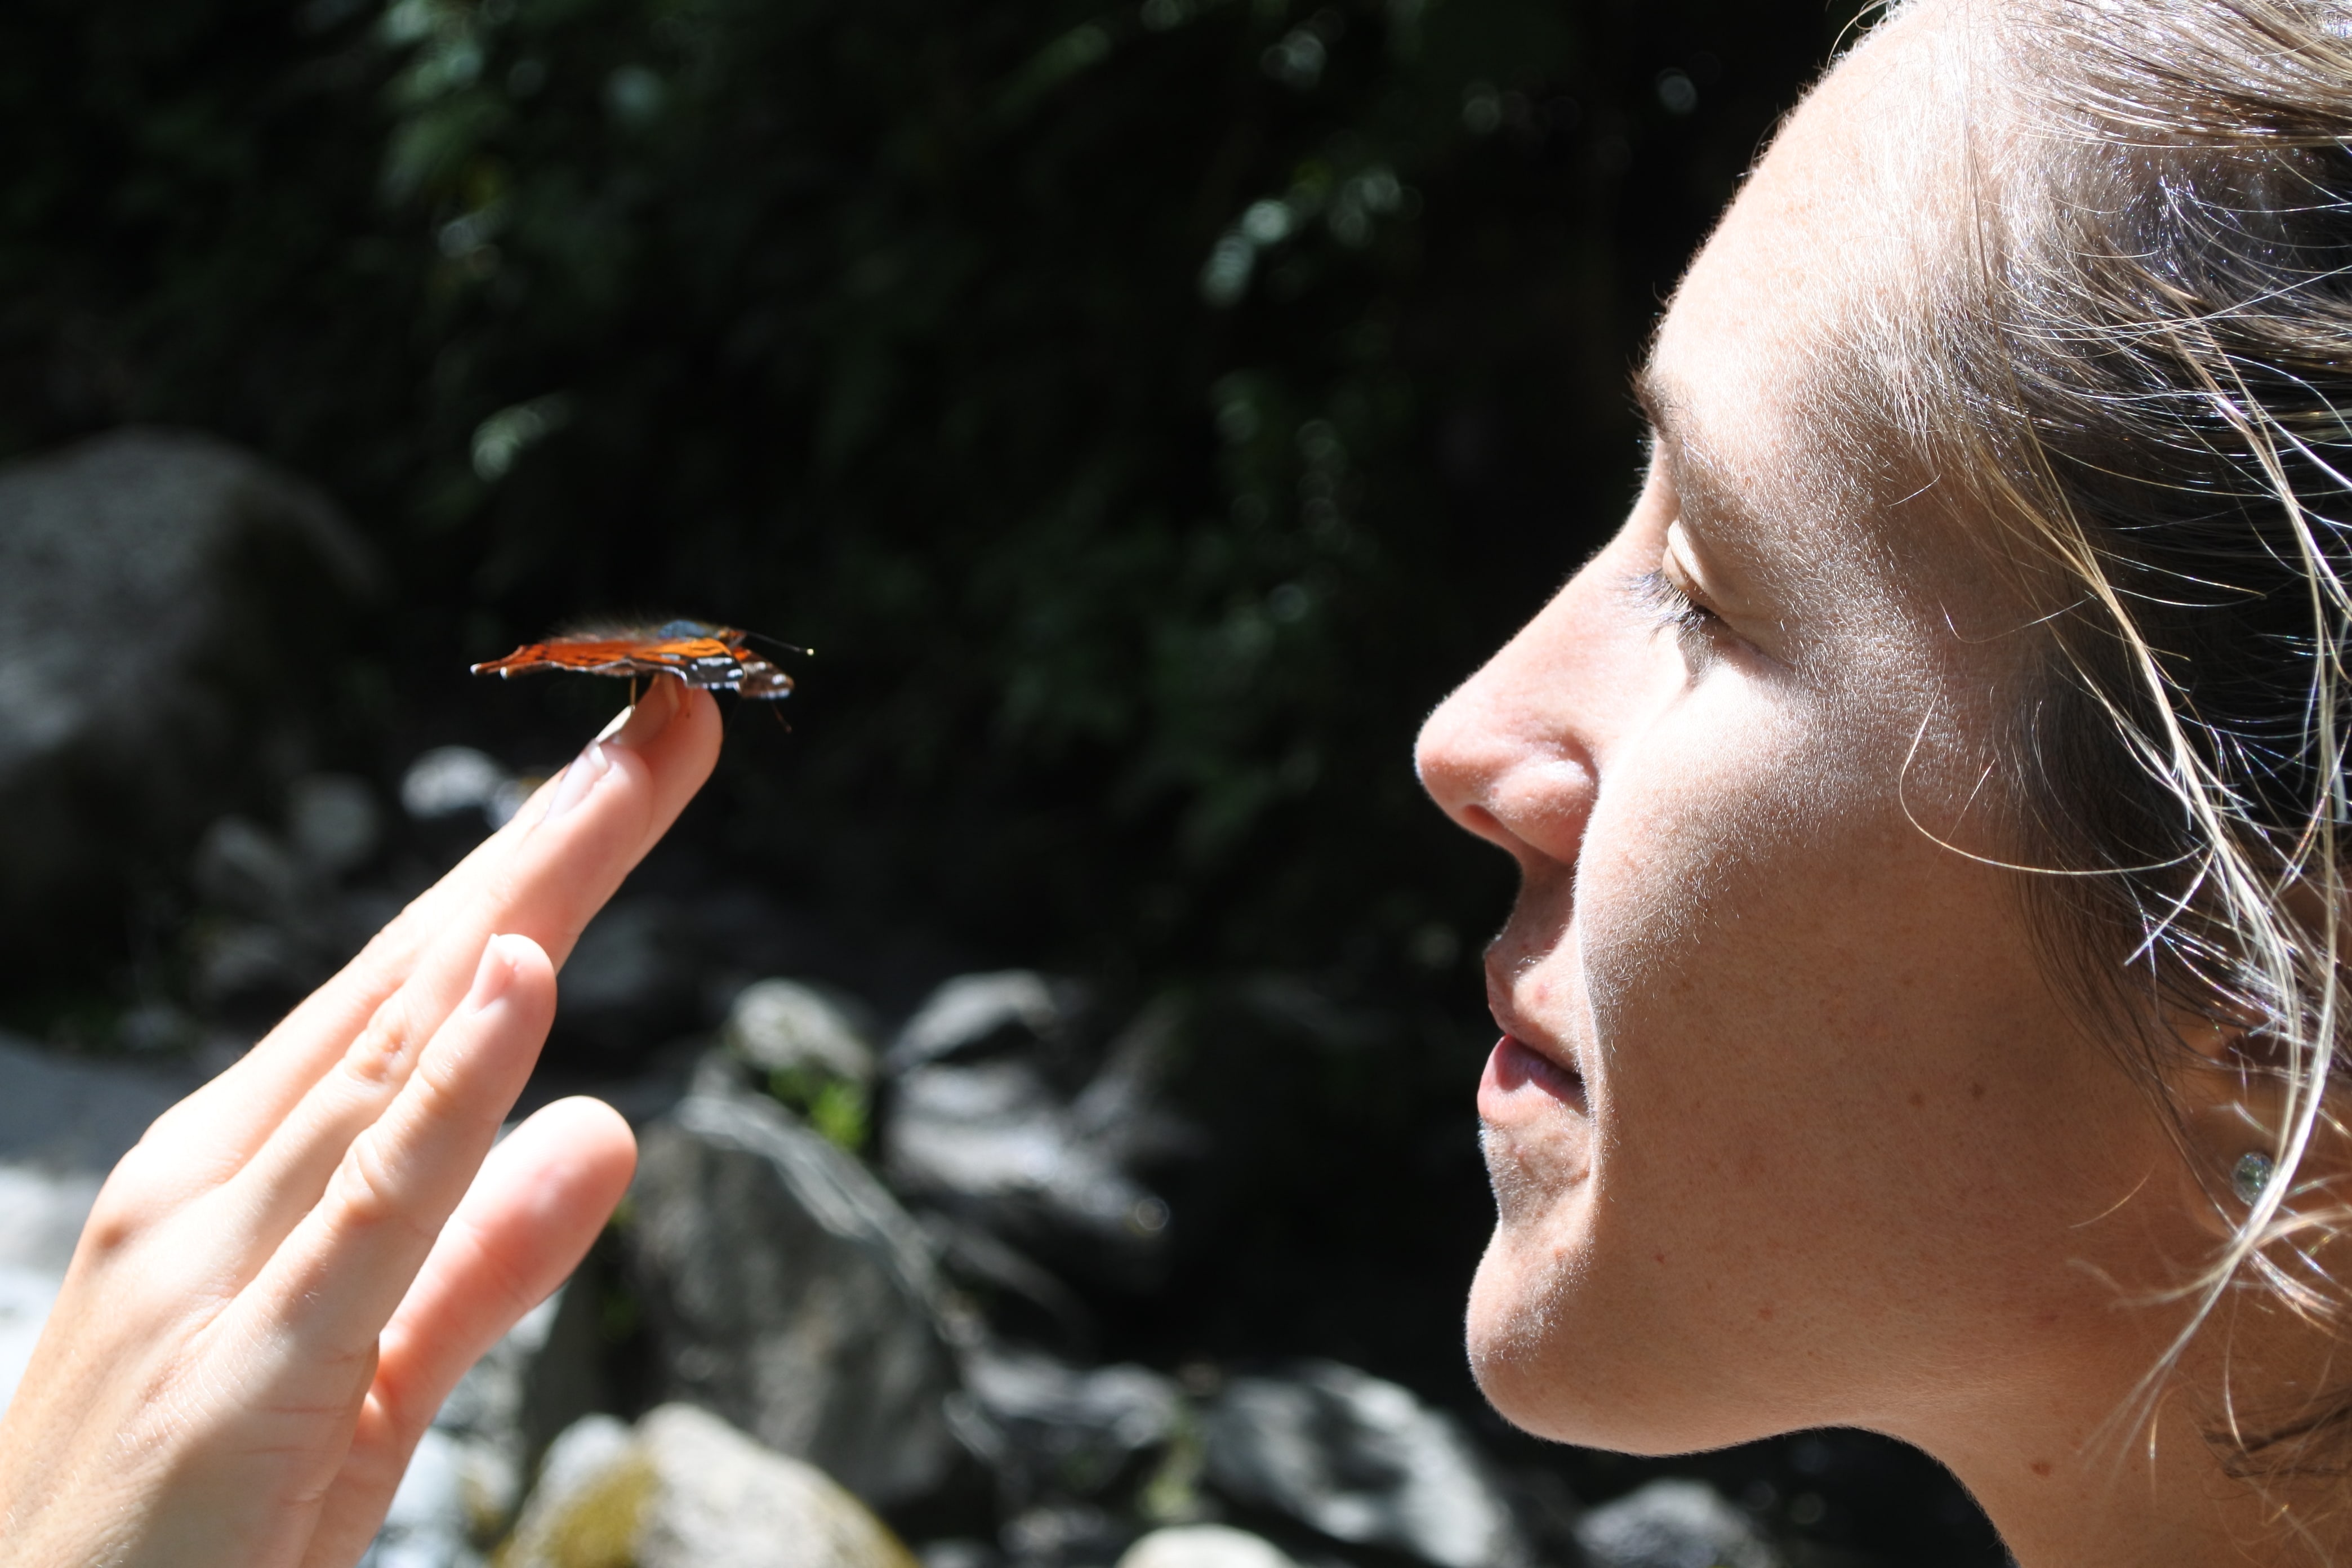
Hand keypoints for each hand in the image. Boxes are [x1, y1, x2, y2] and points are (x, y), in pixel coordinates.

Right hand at [0, 676, 720, 1567]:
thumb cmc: (182, 1528)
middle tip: (675, 711)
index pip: (421, 987)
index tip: (643, 765)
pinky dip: (450, 1085)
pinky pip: (373, 1203)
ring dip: (526, 902)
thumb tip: (608, 1123)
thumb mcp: (376, 1374)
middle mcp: (224, 1181)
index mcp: (249, 1171)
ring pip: (401, 1050)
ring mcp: (224, 1261)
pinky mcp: (252, 1369)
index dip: (539, 870)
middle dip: (554, 840)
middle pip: (421, 977)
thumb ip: (488, 1252)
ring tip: (623, 777)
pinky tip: (518, 977)